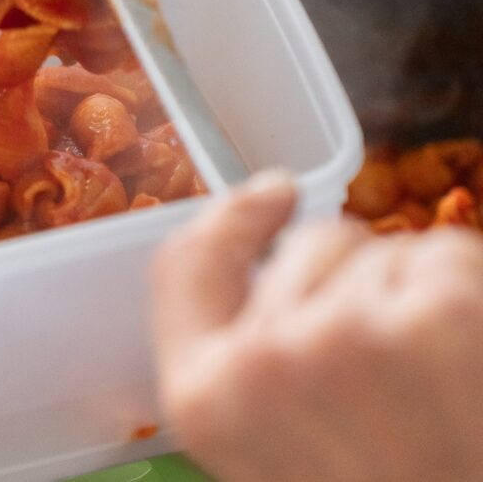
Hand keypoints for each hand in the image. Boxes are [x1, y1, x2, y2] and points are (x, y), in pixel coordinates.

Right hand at [152, 171, 482, 481]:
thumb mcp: (257, 448)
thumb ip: (234, 349)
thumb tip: (268, 221)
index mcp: (204, 398)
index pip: (187, 261)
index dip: (232, 217)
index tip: (274, 195)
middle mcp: (264, 358)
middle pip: (307, 246)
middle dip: (351, 279)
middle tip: (391, 370)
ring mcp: (350, 332)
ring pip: (383, 249)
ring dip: (412, 294)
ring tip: (438, 382)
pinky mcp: (440, 314)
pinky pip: (445, 252)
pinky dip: (466, 291)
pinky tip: (467, 361)